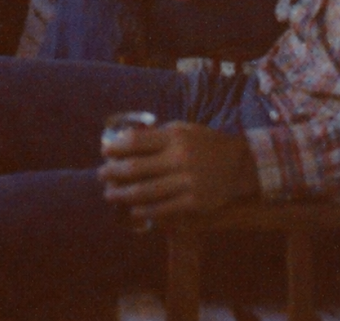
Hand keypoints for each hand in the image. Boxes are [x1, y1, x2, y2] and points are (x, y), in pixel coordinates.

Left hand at [98, 122, 258, 224]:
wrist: (239, 165)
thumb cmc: (205, 143)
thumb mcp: (184, 129)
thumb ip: (159, 135)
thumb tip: (127, 141)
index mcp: (175, 137)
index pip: (137, 141)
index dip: (116, 147)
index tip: (104, 152)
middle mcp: (179, 159)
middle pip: (137, 168)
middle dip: (114, 172)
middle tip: (100, 175)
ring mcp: (187, 182)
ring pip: (146, 191)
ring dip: (123, 194)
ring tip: (109, 194)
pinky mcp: (194, 202)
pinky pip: (164, 208)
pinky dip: (145, 210)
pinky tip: (132, 209)